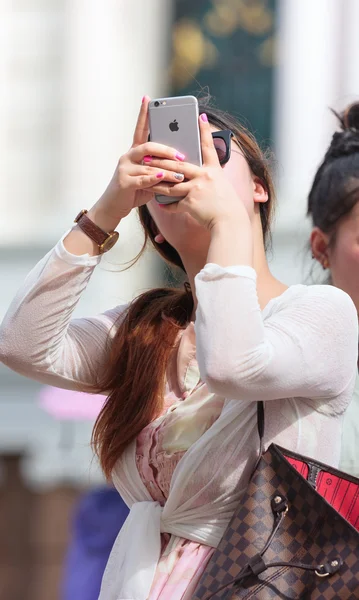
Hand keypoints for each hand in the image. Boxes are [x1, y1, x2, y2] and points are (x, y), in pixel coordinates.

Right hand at [93, 96, 185, 227]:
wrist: (114, 206)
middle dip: (167, 150)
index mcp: (134, 152)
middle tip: (182, 155)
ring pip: (150, 165)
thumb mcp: (149, 177)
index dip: (144, 114)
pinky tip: (163, 179)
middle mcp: (128, 157)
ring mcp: (125, 168)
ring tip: (181, 174)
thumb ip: (160, 168)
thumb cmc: (134, 190)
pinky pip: (143, 179)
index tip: (148, 99)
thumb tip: (181, 164)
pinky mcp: (124, 182)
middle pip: (149, 146)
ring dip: (167, 170)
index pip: (140, 129)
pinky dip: (155, 179)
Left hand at [149, 113, 246, 229]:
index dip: (204, 131)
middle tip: (148, 156)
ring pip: (171, 184)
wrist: (230, 223)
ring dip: (157, 182)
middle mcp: (205, 176)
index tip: (200, 116)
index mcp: (214, 170)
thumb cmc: (227, 206)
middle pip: (178, 165)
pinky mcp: (191, 203)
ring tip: (146, 179)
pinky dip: (167, 205)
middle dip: (161, 161)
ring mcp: (197, 189)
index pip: (208, 147)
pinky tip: (159, 204)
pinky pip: (175, 204)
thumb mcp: (221, 186)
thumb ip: (209, 178)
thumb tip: (197, 175)